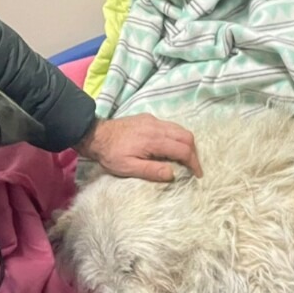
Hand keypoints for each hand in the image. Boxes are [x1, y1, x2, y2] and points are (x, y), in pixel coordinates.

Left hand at [75, 114, 201, 181]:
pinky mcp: (148, 118)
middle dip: (193, 152)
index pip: (183, 149)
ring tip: (184, 157)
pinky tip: (170, 146)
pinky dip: (177, 136)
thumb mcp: (128, 167)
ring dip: (186, 143)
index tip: (197, 174)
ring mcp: (153, 120)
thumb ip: (151, 171)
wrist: (96, 134)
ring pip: (179, 129)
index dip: (193, 162)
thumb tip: (172, 174)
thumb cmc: (111, 154)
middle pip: (186, 136)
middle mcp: (157, 127)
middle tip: (192, 166)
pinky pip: (170, 125)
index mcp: (154, 140)